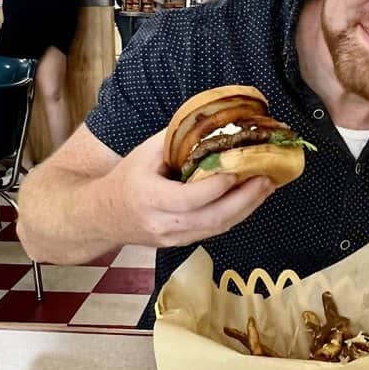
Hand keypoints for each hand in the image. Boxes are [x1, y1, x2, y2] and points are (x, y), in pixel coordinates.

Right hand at [106, 130, 276, 248]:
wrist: (102, 217)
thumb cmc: (125, 179)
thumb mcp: (144, 153)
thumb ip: (176, 140)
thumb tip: (213, 125)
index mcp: (148, 197)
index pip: (189, 198)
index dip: (217, 185)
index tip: (239, 166)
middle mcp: (162, 223)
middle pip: (212, 218)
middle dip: (245, 199)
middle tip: (266, 178)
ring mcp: (172, 238)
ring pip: (217, 228)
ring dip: (246, 208)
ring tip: (266, 187)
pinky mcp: (181, 244)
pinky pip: (213, 231)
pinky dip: (235, 214)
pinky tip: (249, 198)